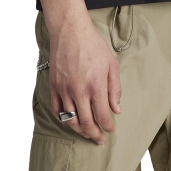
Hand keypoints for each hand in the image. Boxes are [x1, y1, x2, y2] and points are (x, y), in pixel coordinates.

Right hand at [48, 19, 121, 144]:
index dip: (108, 126)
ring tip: (86, 132)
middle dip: (94, 134)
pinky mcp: (54, 86)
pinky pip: (57, 109)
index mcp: (96, 85)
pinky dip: (63, 118)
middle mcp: (79, 91)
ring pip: (70, 119)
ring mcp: (64, 89)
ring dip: (79, 130)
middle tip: (100, 139)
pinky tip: (71, 120)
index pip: (103, 115)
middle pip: (86, 123)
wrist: (71, 32)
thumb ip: (115, 89)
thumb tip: (116, 109)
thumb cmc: (93, 45)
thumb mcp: (112, 64)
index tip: (111, 129)